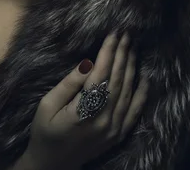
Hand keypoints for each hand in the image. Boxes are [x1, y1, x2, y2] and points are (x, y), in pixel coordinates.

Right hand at [22, 31, 148, 169]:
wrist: (52, 165)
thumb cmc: (44, 131)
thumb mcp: (47, 105)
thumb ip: (68, 84)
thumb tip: (88, 62)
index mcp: (84, 111)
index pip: (101, 74)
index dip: (108, 52)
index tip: (113, 33)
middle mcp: (104, 120)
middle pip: (116, 79)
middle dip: (122, 53)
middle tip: (126, 33)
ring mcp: (114, 129)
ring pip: (127, 91)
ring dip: (131, 66)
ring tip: (132, 46)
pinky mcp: (118, 135)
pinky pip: (135, 111)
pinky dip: (142, 93)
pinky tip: (145, 76)